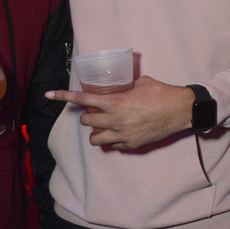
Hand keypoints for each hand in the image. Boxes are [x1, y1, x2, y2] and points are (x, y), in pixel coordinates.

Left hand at [45, 75, 195, 149]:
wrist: (181, 111)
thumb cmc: (162, 93)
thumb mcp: (141, 83)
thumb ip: (125, 86)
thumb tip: (119, 83)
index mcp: (115, 102)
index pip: (82, 99)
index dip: (63, 96)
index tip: (49, 95)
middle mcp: (115, 120)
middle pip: (86, 122)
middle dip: (88, 116)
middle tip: (95, 112)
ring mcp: (123, 135)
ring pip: (95, 140)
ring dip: (96, 132)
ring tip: (104, 126)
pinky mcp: (131, 144)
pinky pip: (113, 146)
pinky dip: (113, 140)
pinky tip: (121, 132)